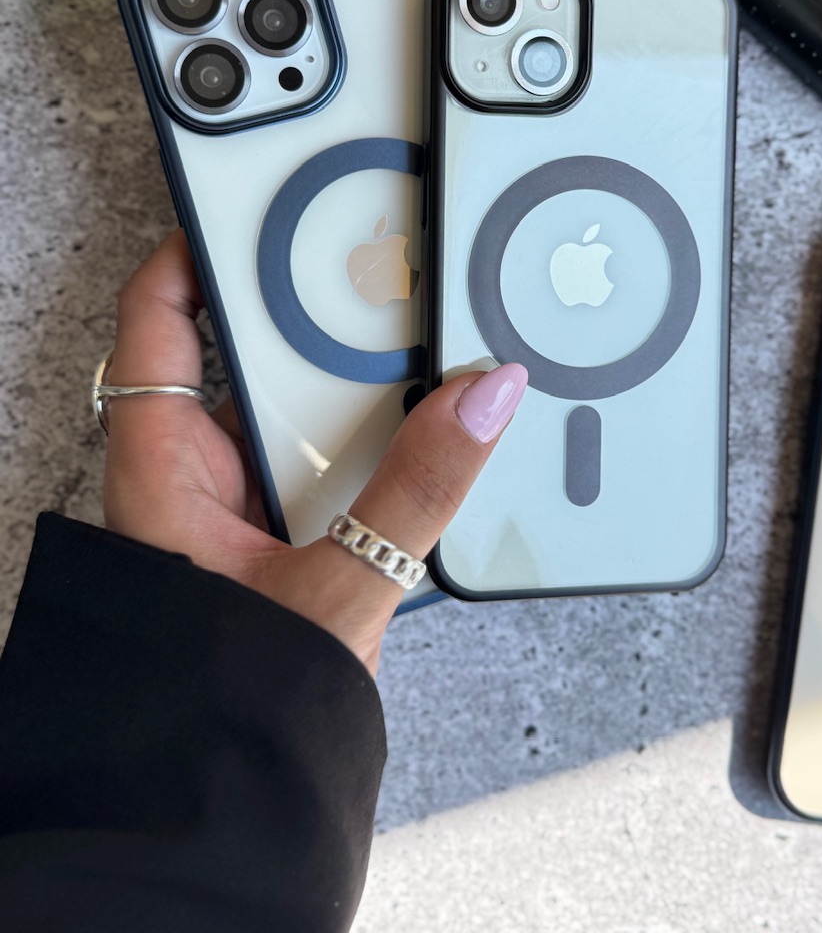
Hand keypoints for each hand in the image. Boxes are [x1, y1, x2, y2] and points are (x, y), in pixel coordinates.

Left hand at [102, 231, 526, 673]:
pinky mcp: (277, 535)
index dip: (195, 250)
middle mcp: (192, 478)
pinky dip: (363, 440)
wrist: (241, 798)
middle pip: (241, 354)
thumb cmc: (240, 705)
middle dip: (306, 313)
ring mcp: (235, 507)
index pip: (158, 324)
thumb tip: (485, 397)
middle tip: (373, 270)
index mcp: (164, 472)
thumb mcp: (342, 588)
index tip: (252, 201)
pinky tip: (414, 434)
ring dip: (346, 385)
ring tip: (412, 350)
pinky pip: (318, 460)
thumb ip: (420, 491)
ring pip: (287, 410)